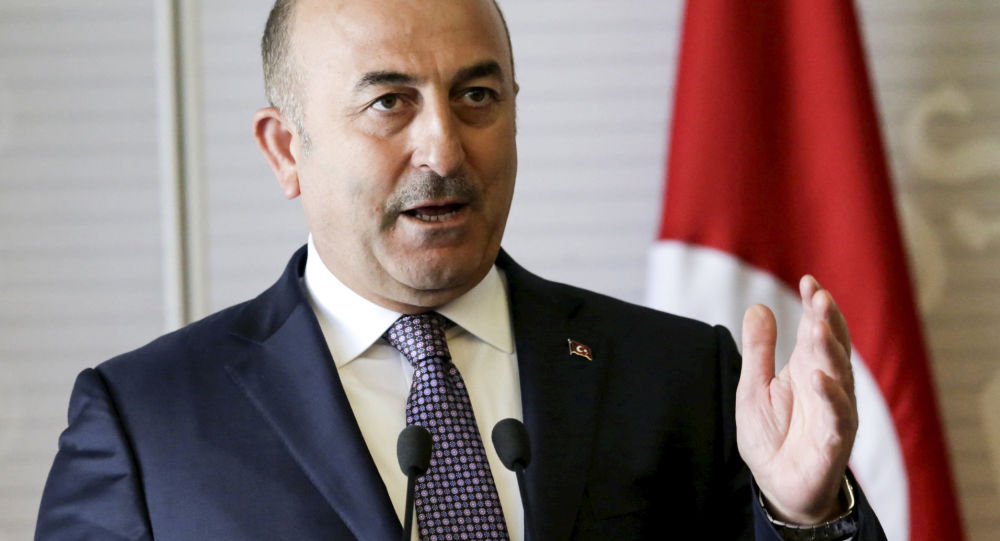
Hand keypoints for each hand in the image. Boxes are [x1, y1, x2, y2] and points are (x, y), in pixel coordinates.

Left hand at [735, 276, 856, 523]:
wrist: (778, 485)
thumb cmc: (771, 435)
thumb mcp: (754, 386)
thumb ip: (759, 350)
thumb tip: (758, 307)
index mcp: (808, 368)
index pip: (816, 330)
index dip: (815, 306)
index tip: (809, 281)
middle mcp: (827, 384)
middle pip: (831, 346)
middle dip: (827, 320)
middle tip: (819, 295)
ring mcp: (834, 411)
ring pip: (838, 375)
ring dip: (830, 350)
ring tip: (819, 326)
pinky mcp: (834, 440)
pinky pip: (837, 416)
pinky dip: (831, 397)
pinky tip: (820, 379)